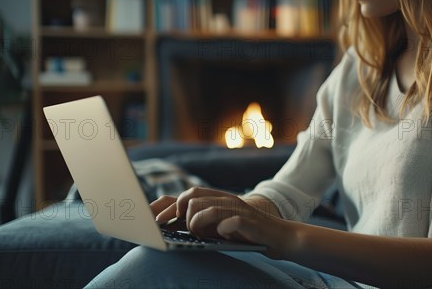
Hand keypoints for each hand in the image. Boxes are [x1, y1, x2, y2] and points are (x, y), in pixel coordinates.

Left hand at [150, 187, 296, 257]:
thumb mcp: (221, 226)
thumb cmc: (248, 233)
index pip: (187, 194)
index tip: (149, 217)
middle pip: (193, 196)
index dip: (167, 203)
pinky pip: (232, 221)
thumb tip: (173, 226)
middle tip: (173, 227)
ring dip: (198, 223)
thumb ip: (202, 222)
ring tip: (200, 234)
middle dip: (178, 212)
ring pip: (207, 208)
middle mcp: (226, 200)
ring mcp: (238, 209)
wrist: (281, 236)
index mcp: (218, 200)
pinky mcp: (250, 221)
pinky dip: (223, 227)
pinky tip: (223, 233)